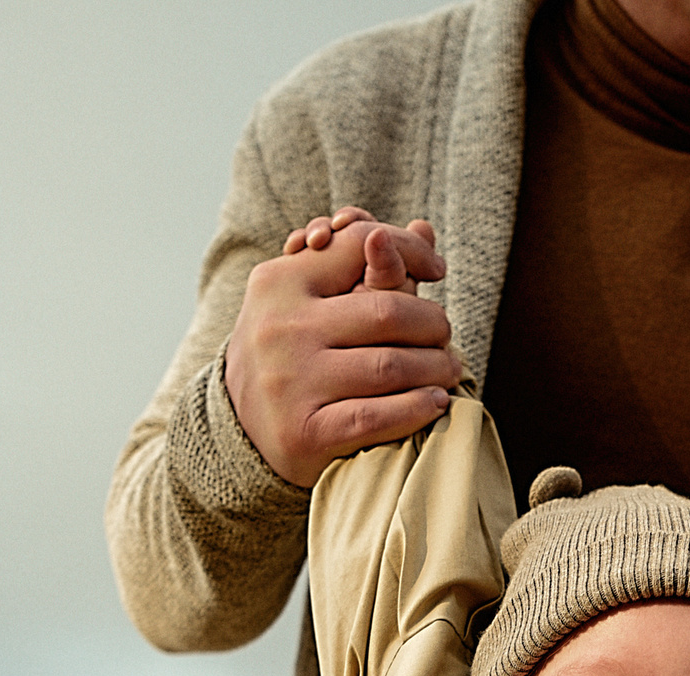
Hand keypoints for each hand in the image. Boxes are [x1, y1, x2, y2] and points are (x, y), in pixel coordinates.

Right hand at [224, 208, 461, 487]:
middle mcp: (281, 329)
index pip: (360, 245)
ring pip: (390, 365)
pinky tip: (435, 402)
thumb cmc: (292, 352)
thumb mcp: (310, 299)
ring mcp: (291, 382)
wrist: (241, 428)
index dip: (411, 252)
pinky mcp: (304, 432)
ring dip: (435, 369)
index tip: (437, 269)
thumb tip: (425, 229)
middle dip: (432, 323)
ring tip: (448, 369)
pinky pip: (376, 416)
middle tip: (445, 334)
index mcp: (279, 283)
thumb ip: (365, 265)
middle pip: (387, 312)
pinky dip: (417, 408)